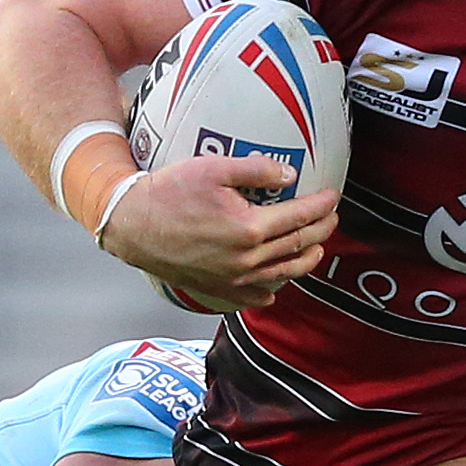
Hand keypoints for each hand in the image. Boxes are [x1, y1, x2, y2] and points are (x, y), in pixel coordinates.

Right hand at [100, 155, 338, 309]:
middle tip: (331, 218)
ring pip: (283, 273)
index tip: (333, 196)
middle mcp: (248, 260)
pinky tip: (275, 285)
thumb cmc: (169, 192)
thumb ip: (257, 170)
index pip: (300, 218)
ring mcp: (234, 279)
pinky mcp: (218, 289)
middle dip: (321, 230)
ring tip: (316, 248)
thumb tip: (290, 176)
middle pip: (298, 246)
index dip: (321, 206)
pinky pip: (254, 297)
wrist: (132, 224)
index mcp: (250, 229)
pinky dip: (270, 290)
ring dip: (306, 260)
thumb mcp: (213, 168)